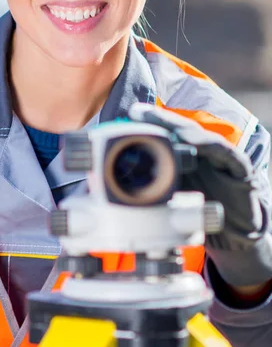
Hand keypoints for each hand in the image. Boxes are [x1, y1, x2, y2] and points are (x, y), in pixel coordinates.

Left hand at [129, 104, 271, 287]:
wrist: (235, 234)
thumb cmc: (200, 209)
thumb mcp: (168, 197)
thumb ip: (147, 187)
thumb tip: (108, 186)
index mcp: (184, 154)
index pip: (165, 133)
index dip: (148, 122)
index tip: (129, 114)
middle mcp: (202, 151)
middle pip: (180, 129)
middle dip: (159, 119)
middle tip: (138, 112)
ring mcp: (221, 157)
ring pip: (201, 137)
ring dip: (181, 129)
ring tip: (163, 123)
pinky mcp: (239, 169)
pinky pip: (227, 154)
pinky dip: (213, 146)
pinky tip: (198, 142)